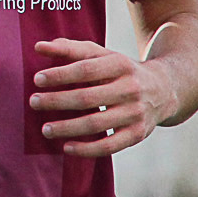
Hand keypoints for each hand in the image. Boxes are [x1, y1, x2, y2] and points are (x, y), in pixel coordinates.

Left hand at [30, 39, 176, 155]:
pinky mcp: (137, 134)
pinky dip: (87, 149)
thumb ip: (69, 49)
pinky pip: (110, 145)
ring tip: (45, 129)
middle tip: (33, 102)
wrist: (164, 89)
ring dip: (67, 128)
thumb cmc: (119, 70)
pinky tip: (66, 147)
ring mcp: (135, 113)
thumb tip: (38, 47)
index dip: (60, 74)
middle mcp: (130, 89)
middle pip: (88, 98)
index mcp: (120, 65)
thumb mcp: (100, 55)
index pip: (86, 69)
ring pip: (96, 123)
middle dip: (57, 101)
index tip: (37, 79)